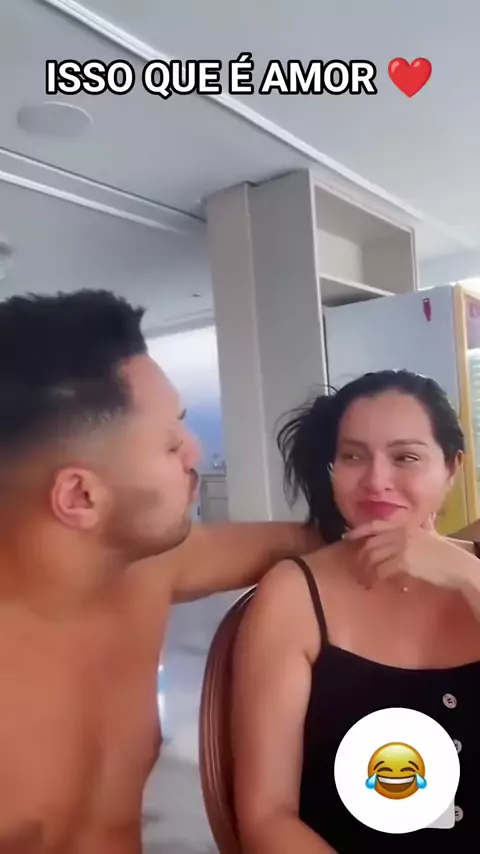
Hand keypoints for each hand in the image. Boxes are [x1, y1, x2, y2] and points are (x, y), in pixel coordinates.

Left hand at [344, 517, 472, 591]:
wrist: (459, 567)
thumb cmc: (446, 555)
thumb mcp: (429, 537)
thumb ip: (414, 533)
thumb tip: (401, 537)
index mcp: (406, 526)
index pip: (377, 525)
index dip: (360, 530)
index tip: (347, 537)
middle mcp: (402, 534)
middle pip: (371, 544)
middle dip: (360, 558)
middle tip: (357, 571)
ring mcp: (403, 547)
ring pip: (373, 558)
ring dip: (365, 572)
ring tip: (365, 582)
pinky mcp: (405, 562)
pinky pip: (382, 570)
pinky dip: (376, 579)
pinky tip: (376, 585)